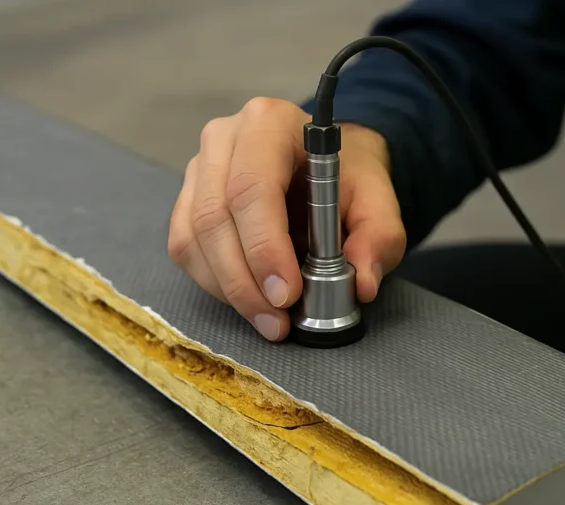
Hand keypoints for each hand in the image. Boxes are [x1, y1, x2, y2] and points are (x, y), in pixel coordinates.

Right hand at [168, 97, 405, 340]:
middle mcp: (224, 138)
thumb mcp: (378, 203)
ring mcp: (199, 168)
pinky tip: (249, 300)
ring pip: (193, 237)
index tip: (286, 294)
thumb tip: (362, 284)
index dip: (264, 247)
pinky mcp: (188, 200)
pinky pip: (185, 248)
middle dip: (244, 280)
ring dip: (229, 289)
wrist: (328, 165)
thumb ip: (379, 238)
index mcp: (270, 123)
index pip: (253, 188)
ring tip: (268, 320)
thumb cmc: (349, 180)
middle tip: (277, 320)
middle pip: (214, 216)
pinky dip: (215, 283)